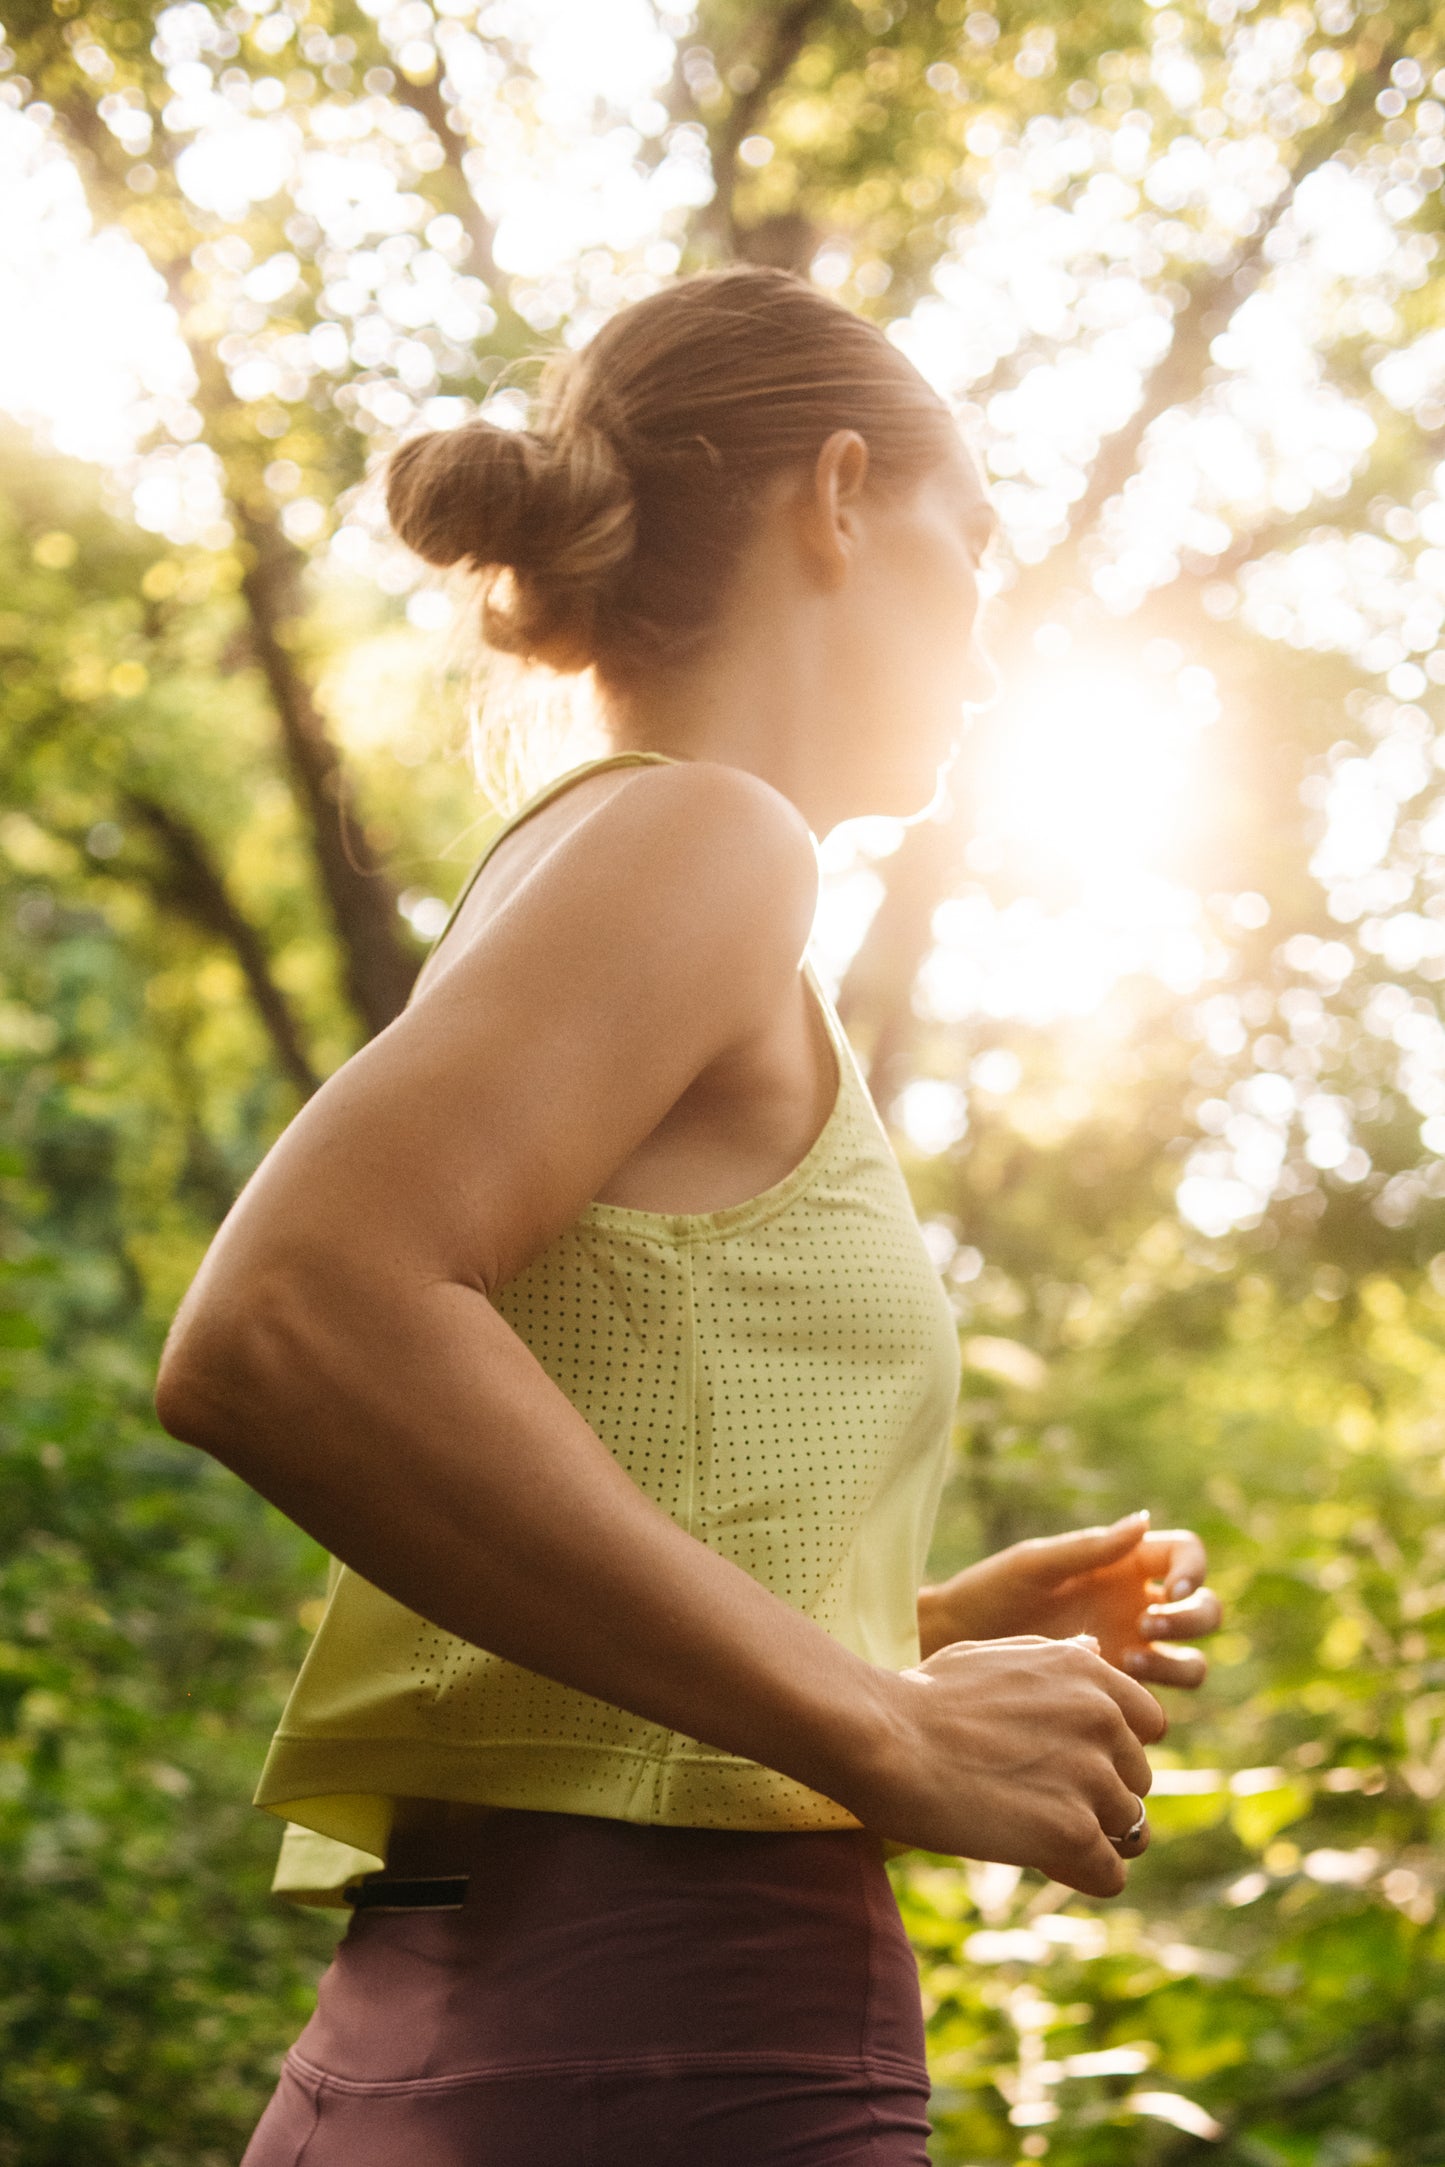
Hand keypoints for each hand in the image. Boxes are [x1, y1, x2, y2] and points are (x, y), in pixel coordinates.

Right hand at [851, 1634, 1164, 1896]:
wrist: (883, 1739)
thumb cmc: (923, 1698)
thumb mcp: (994, 1654)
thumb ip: (1057, 1657)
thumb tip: (1098, 1648)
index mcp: (1087, 1672)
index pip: (1149, 1725)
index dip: (1110, 1750)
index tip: (1064, 1762)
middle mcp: (1101, 1717)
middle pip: (1138, 1781)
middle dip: (1098, 1797)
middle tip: (1034, 1800)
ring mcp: (1091, 1774)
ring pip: (1129, 1830)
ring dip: (1088, 1838)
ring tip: (1030, 1829)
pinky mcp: (1073, 1831)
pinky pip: (1110, 1874)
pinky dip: (1081, 1875)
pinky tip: (1039, 1860)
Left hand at [918, 1511, 1221, 1688]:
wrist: (955, 1647)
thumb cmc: (989, 1592)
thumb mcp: (1036, 1565)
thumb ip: (1091, 1548)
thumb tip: (1145, 1520)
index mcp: (1123, 1565)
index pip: (1185, 1555)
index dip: (1194, 1570)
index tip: (1172, 1589)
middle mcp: (1135, 1607)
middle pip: (1205, 1611)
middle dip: (1193, 1618)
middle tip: (1146, 1625)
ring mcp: (1130, 1652)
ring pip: (1193, 1662)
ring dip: (1179, 1662)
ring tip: (1127, 1657)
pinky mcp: (1116, 1694)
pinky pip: (1160, 1703)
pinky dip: (1152, 1696)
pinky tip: (1110, 1684)